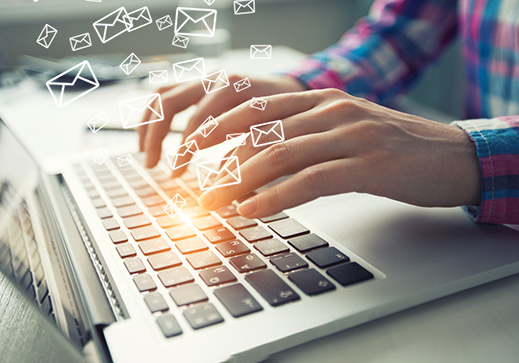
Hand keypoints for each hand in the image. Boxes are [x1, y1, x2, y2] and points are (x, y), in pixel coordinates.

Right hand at [137, 75, 305, 172]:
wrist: (291, 90)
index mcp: (232, 89)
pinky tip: (150, 136)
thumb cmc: (284, 116)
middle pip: (170, 102)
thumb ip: (247, 153)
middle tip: (152, 165)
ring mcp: (203, 79)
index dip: (184, 149)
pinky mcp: (198, 83)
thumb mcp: (269, 134)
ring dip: (149, 125)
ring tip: (144, 152)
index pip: (196, 119)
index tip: (177, 174)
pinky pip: (167, 93)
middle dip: (157, 135)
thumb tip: (223, 186)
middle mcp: (213, 79)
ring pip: (162, 95)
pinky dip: (154, 115)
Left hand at [185, 89, 481, 217]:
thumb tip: (259, 164)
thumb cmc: (395, 148)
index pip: (258, 107)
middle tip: (199, 190)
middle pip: (261, 133)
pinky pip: (309, 180)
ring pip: (279, 155)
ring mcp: (351, 134)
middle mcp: (332, 109)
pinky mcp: (368, 165)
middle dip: (223, 164)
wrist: (453, 156)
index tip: (194, 147)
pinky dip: (274, 198)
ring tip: (215, 206)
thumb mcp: (344, 132)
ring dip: (240, 184)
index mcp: (323, 98)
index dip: (221, 127)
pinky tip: (252, 212)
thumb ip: (305, 140)